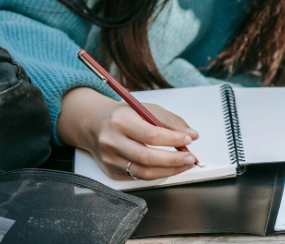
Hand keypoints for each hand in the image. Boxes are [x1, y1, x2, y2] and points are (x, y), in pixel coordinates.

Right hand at [58, 87, 199, 179]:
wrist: (93, 124)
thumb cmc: (123, 115)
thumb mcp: (145, 108)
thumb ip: (170, 120)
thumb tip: (191, 134)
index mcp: (120, 121)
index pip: (151, 135)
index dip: (173, 140)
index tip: (189, 140)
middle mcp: (112, 141)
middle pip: (147, 157)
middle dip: (174, 160)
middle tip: (191, 158)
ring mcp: (110, 159)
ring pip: (144, 172)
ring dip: (169, 170)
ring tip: (184, 164)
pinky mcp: (111, 171)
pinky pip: (138, 177)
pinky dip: (157, 174)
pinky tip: (168, 168)